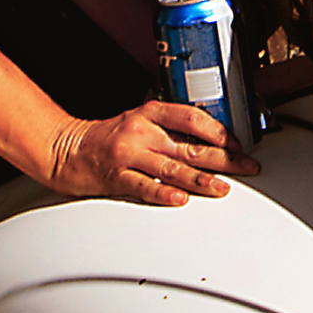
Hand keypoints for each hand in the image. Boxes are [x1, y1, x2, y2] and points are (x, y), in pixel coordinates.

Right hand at [45, 100, 256, 203]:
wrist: (66, 149)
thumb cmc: (107, 137)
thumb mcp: (138, 121)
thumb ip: (169, 128)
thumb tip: (207, 139)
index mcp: (149, 113)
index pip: (191, 117)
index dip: (217, 130)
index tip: (236, 142)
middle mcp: (141, 132)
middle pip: (189, 146)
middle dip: (223, 158)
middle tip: (246, 167)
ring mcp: (128, 155)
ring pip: (172, 168)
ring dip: (201, 180)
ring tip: (223, 187)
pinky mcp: (116, 177)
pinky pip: (144, 186)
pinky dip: (164, 193)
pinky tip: (180, 199)